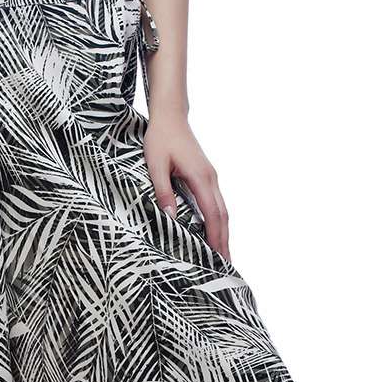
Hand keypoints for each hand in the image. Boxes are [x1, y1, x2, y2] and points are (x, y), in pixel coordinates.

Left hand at [143, 110, 229, 260]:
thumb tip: (172, 218)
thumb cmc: (160, 139)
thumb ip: (163, 192)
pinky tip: (214, 233)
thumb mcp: (155, 165)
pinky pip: (216, 204)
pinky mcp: (206, 177)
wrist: (170, 116)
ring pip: (222, 211)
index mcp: (200, 178)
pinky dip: (218, 222)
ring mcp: (211, 178)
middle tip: (225, 265)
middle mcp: (211, 179)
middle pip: (223, 216)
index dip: (216, 237)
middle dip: (225, 241)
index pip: (213, 214)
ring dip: (223, 233)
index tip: (218, 257)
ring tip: (222, 255)